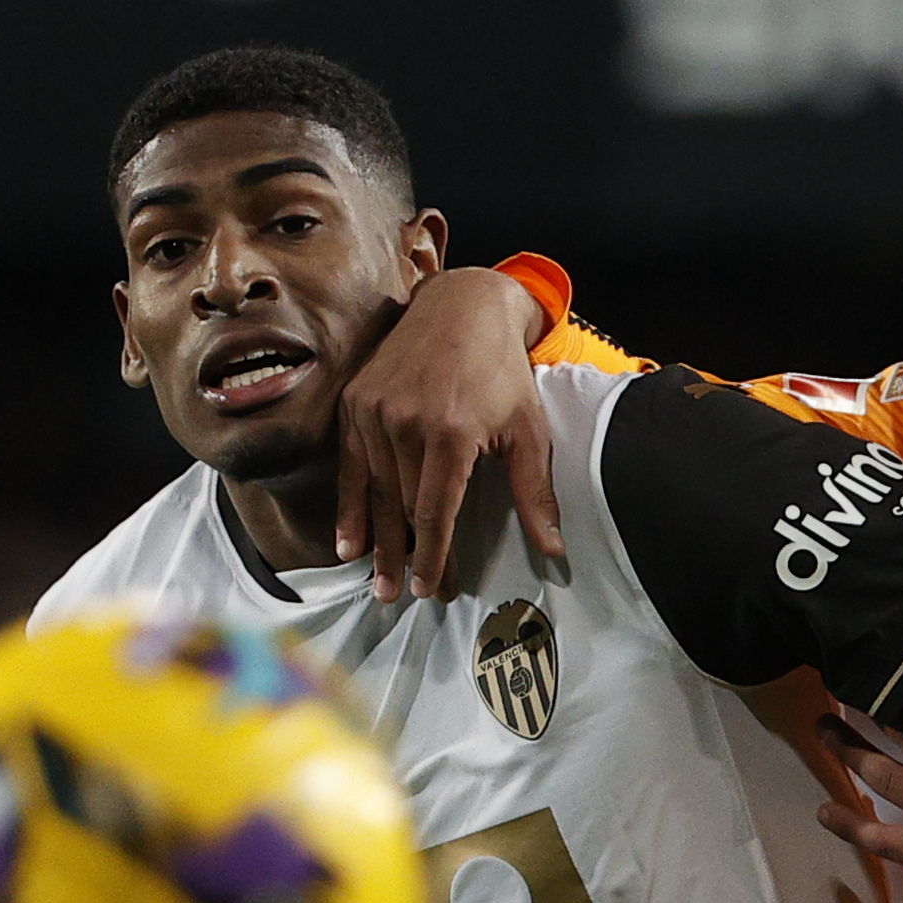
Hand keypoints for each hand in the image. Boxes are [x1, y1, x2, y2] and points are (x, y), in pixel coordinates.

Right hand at [334, 265, 562, 604]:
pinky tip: (348, 543)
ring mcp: (374, 410)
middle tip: (402, 596)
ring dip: (375, 541)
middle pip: (403, 509)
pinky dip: (349, 506)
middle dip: (405, 557)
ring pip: (375, 492)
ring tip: (377, 582)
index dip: (433, 558)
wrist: (462, 306)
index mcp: (451, 431)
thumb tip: (553, 549)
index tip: (432, 590)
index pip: (435, 512)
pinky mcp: (355, 402)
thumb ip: (535, 492)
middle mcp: (405, 422)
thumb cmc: (501, 370)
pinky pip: (351, 467)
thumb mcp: (529, 429)